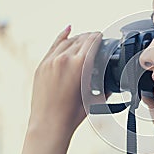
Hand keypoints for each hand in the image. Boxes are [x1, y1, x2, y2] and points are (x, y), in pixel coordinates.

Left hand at [11, 26, 102, 153]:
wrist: (48, 124)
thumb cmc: (72, 115)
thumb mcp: (95, 99)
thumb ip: (105, 87)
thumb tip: (111, 83)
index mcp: (80, 64)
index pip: (92, 42)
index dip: (99, 37)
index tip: (103, 36)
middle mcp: (64, 58)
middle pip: (80, 39)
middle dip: (90, 37)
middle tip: (96, 38)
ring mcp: (51, 61)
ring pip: (67, 41)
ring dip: (78, 38)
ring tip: (85, 38)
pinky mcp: (42, 65)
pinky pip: (54, 45)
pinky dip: (62, 37)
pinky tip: (68, 30)